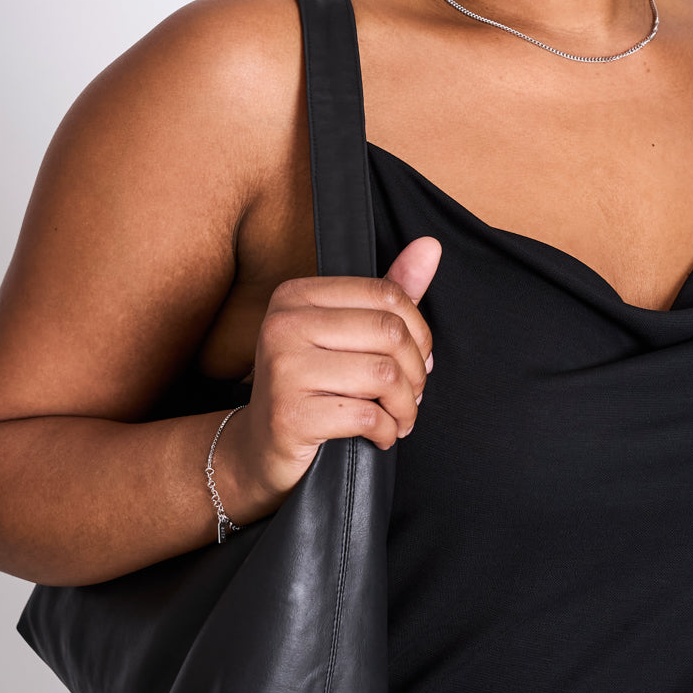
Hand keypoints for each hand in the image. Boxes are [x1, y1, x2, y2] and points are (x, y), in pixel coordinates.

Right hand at [218, 236, 441, 517]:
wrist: (262, 446)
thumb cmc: (312, 386)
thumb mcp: (346, 334)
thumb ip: (388, 292)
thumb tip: (430, 246)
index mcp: (296, 295)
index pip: (385, 295)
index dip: (418, 331)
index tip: (418, 359)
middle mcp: (283, 324)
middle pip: (389, 333)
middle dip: (416, 371)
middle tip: (413, 394)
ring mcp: (282, 369)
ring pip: (384, 375)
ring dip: (406, 406)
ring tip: (400, 417)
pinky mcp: (289, 414)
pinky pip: (367, 415)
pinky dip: (387, 431)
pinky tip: (382, 435)